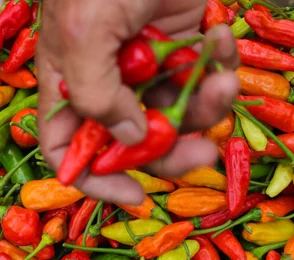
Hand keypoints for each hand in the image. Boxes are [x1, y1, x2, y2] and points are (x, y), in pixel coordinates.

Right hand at [37, 0, 239, 203]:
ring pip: (179, 114)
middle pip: (135, 143)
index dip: (96, 178)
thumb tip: (131, 138)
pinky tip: (223, 39)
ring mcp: (150, 65)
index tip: (132, 194)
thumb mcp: (84, 31)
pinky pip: (206, 76)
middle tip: (202, 155)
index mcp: (69, 81)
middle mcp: (110, 81)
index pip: (69, 148)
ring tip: (223, 81)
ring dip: (208, 107)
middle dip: (172, 152)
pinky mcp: (186, 45)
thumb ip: (95, 94)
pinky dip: (222, 65)